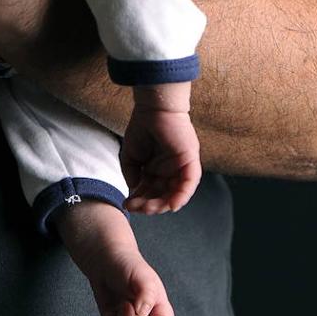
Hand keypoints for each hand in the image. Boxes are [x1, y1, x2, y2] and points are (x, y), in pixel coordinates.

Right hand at [120, 83, 201, 213]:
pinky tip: (170, 205)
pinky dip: (181, 196)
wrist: (153, 107)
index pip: (151, 192)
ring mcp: (182, 167)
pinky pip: (189, 184)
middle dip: (148, 205)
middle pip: (162, 196)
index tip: (126, 205)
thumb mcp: (130, 155)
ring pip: (175, 194)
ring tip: (146, 207)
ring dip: (161, 204)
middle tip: (134, 208)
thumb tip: (134, 189)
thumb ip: (131, 173)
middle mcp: (171, 171)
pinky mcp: (190, 162)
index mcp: (158, 170)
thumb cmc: (142, 126)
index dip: (139, 201)